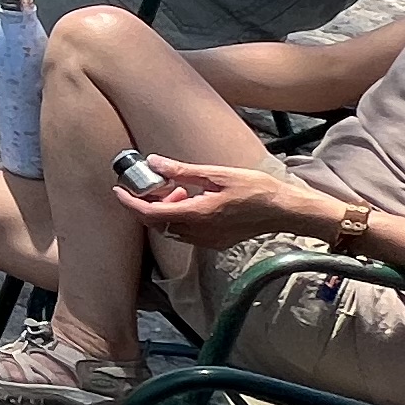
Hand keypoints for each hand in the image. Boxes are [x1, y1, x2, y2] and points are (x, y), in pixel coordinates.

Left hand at [113, 153, 327, 251]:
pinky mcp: (216, 242)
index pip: (151, 213)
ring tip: (182, 188)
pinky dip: (182, 216)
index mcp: (198, 215)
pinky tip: (195, 200)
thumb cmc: (257, 189)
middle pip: (158, 223)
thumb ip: (183, 171)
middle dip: (151, 203)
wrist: (286, 211)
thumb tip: (154, 162)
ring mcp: (208, 241)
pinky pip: (187, 233)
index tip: (118, 191)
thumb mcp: (217, 174)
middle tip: (160, 183)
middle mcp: (200, 233)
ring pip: (172, 229)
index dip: (130, 203)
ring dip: (167, 209)